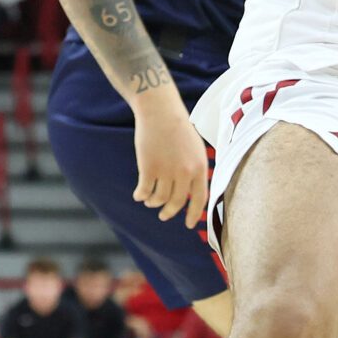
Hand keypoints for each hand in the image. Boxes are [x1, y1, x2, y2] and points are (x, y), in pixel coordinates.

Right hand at [132, 93, 210, 226]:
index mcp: (200, 167)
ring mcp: (166, 171)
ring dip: (154, 203)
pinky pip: (144, 190)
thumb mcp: (196, 148)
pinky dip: (141, 196)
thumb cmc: (178, 128)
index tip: (188, 224)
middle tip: (163, 215)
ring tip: (150, 201)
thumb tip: (191, 191)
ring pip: (159, 198)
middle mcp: (185, 172)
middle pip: (177, 201)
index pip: (200, 198)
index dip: (193, 214)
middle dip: (169, 212)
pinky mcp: (148, 168)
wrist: (160, 112)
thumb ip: (195, 168)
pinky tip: (138, 195)